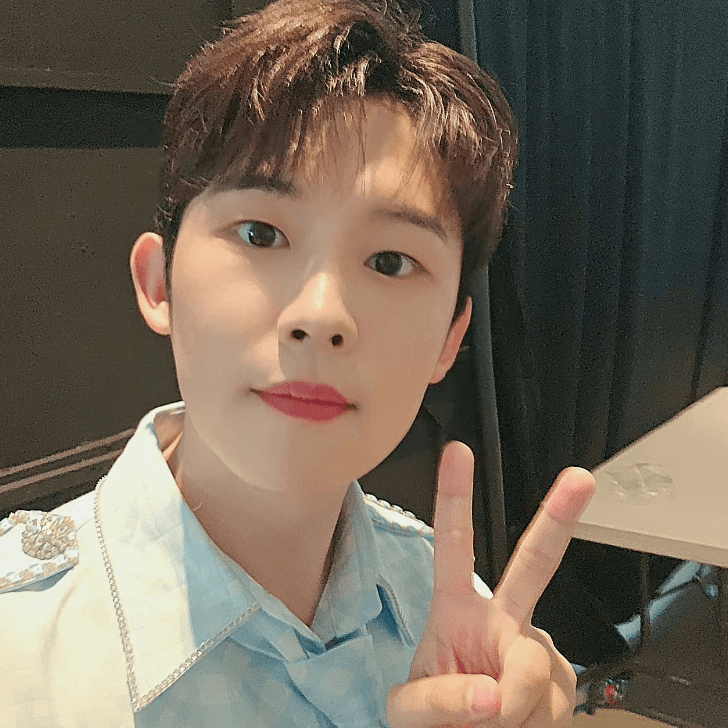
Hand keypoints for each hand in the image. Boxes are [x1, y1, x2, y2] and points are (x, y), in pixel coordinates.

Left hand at [387, 441, 595, 727]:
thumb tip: (491, 695)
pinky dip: (532, 724)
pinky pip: (553, 703)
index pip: (452, 547)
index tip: (457, 453)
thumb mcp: (410, 710)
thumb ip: (439, 700)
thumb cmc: (432, 717)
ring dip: (511, 708)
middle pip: (533, 564)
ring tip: (490, 719)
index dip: (453, 498)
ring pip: (535, 670)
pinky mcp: (563, 685)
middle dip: (557, 518)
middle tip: (579, 479)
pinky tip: (519, 721)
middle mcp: (502, 620)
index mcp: (456, 610)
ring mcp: (535, 650)